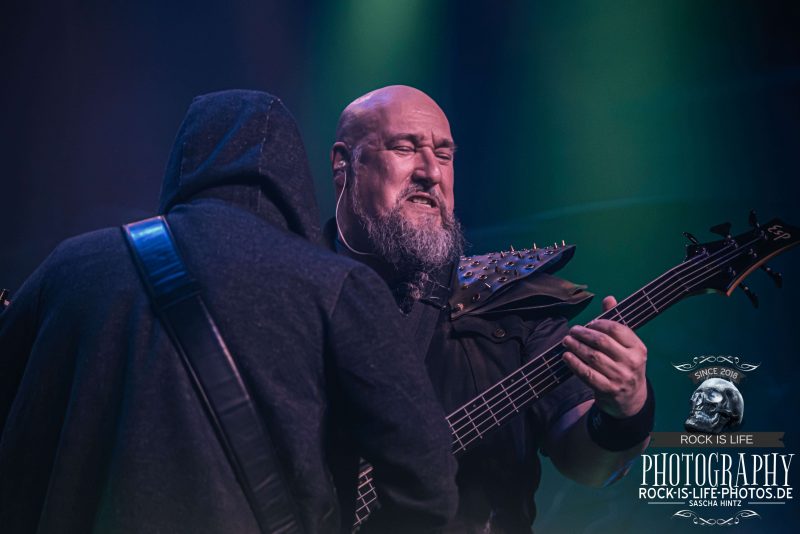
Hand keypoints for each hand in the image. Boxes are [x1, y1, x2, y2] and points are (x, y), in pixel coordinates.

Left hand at [562, 296, 647, 417]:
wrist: (631, 400)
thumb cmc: (625, 366)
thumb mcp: (627, 347)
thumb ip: (616, 324)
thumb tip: (609, 299)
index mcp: (638, 348)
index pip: (616, 329)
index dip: (599, 323)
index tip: (588, 323)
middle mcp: (631, 362)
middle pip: (602, 342)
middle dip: (583, 333)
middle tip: (572, 330)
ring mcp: (620, 377)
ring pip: (592, 357)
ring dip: (576, 346)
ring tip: (566, 340)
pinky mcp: (608, 390)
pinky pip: (587, 374)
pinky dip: (574, 364)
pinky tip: (566, 356)